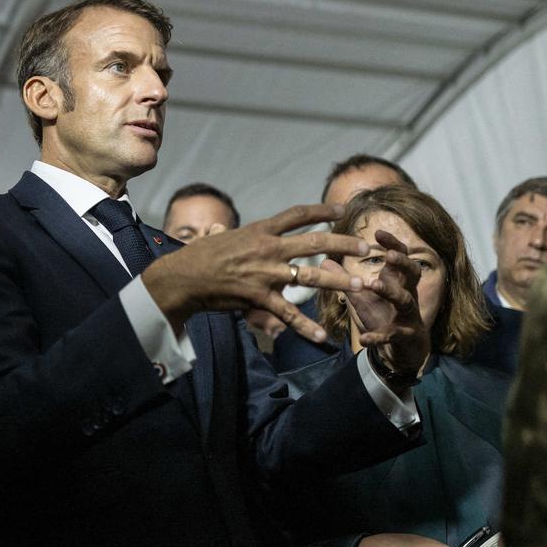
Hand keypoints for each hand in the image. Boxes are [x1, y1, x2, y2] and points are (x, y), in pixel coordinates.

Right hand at [142, 204, 367, 343]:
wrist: (182, 278)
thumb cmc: (197, 257)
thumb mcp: (217, 238)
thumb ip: (228, 234)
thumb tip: (218, 226)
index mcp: (260, 230)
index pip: (297, 215)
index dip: (322, 211)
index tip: (342, 210)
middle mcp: (268, 248)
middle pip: (315, 243)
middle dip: (344, 245)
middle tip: (365, 248)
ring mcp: (265, 273)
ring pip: (310, 277)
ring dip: (338, 281)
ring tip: (359, 285)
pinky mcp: (259, 297)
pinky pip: (288, 313)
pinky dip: (305, 326)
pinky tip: (322, 336)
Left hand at [323, 229, 430, 384]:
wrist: (402, 351)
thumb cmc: (383, 316)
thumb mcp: (362, 298)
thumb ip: (347, 281)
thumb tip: (324, 261)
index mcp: (398, 282)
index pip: (401, 257)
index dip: (393, 243)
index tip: (378, 232)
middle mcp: (407, 295)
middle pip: (413, 273)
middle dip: (402, 262)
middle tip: (388, 255)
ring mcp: (408, 316)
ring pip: (406, 300)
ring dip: (391, 292)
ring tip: (373, 284)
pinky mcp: (404, 337)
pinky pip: (393, 335)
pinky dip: (379, 336)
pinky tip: (364, 339)